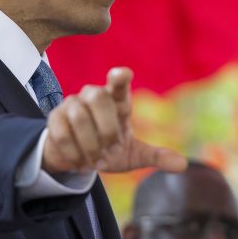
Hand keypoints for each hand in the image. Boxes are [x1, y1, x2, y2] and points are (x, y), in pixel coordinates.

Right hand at [42, 67, 186, 174]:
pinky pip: (62, 133)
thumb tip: (182, 165)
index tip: (122, 74)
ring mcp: (72, 104)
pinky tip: (80, 162)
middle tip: (110, 148)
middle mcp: (94, 95)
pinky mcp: (54, 118)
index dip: (120, 77)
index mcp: (117, 101)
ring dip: (90, 144)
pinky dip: (74, 153)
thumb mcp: (133, 155)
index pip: (119, 82)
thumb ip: (156, 156)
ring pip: (79, 117)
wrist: (78, 160)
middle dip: (106, 128)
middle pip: (98, 98)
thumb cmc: (109, 149)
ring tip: (95, 159)